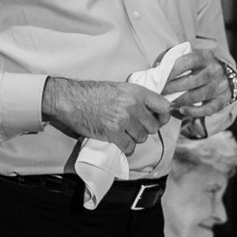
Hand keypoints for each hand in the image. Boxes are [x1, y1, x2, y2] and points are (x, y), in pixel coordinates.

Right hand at [41, 78, 170, 154]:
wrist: (72, 100)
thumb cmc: (93, 93)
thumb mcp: (119, 88)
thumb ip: (137, 98)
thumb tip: (152, 110)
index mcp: (136, 92)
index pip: (164, 107)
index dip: (163, 116)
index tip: (158, 120)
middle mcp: (133, 106)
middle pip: (153, 126)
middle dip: (144, 129)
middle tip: (133, 128)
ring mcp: (124, 120)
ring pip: (142, 138)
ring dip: (134, 138)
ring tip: (123, 133)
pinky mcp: (113, 134)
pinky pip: (129, 147)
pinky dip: (126, 148)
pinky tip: (119, 142)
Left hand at [161, 48, 232, 121]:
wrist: (223, 75)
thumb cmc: (198, 66)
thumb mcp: (188, 57)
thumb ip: (171, 59)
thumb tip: (156, 67)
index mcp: (205, 56)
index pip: (187, 62)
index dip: (172, 71)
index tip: (160, 79)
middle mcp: (215, 70)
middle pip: (192, 81)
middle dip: (172, 88)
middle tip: (160, 93)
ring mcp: (221, 86)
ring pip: (198, 95)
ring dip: (180, 100)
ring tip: (167, 102)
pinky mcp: (223, 100)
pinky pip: (207, 109)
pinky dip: (193, 111)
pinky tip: (182, 110)